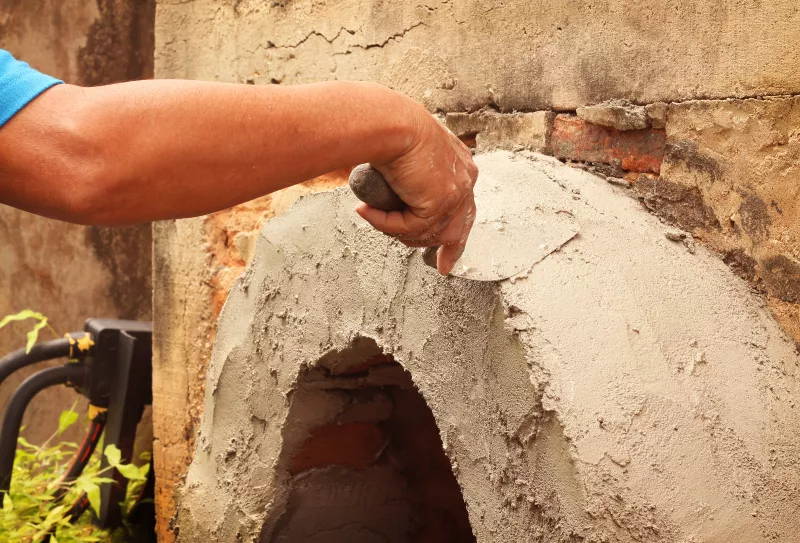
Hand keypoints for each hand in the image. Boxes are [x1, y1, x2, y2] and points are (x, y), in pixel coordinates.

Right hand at [355, 107, 477, 274]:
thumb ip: (411, 181)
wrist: (388, 121)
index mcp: (461, 167)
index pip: (464, 209)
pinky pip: (410, 227)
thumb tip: (396, 199)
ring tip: (373, 214)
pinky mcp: (440, 201)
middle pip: (457, 228)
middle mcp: (465, 179)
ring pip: (428, 232)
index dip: (456, 235)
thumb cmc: (390, 130)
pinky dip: (385, 223)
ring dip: (398, 230)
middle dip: (447, 250)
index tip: (448, 258)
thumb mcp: (407, 157)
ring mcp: (456, 191)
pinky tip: (367, 210)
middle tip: (439, 266)